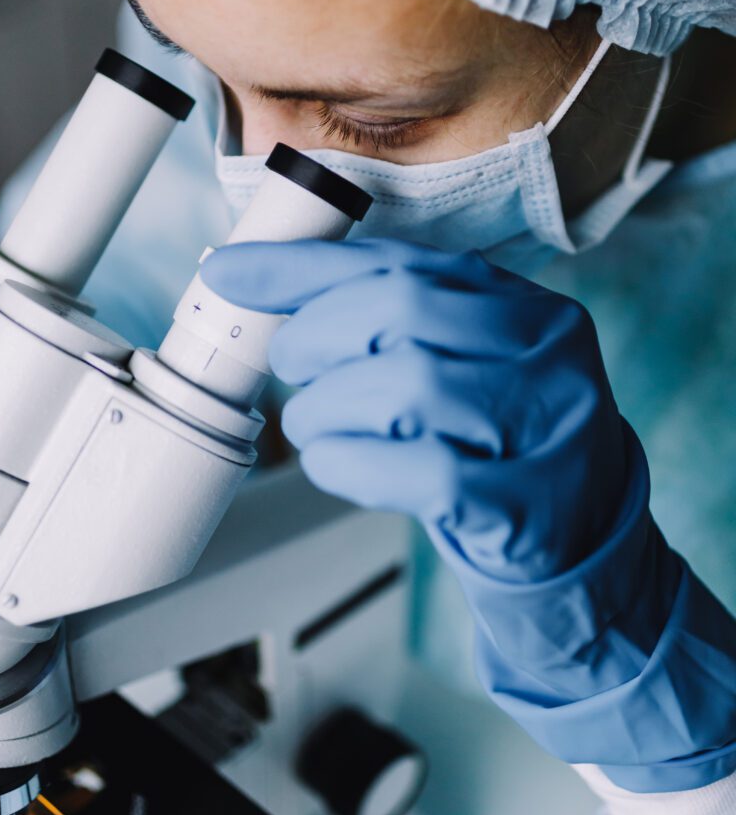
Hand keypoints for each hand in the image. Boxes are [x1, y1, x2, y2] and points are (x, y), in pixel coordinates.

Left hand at [201, 238, 735, 790]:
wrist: (584, 552)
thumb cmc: (502, 454)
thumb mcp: (466, 370)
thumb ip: (390, 324)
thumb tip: (261, 285)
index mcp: (529, 309)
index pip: (404, 262)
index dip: (305, 267)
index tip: (230, 273)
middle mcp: (549, 356)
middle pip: (402, 309)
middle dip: (315, 335)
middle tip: (289, 368)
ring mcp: (547, 429)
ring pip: (406, 385)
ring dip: (326, 407)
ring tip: (315, 427)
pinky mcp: (529, 504)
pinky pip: (419, 470)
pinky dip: (350, 463)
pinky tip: (337, 464)